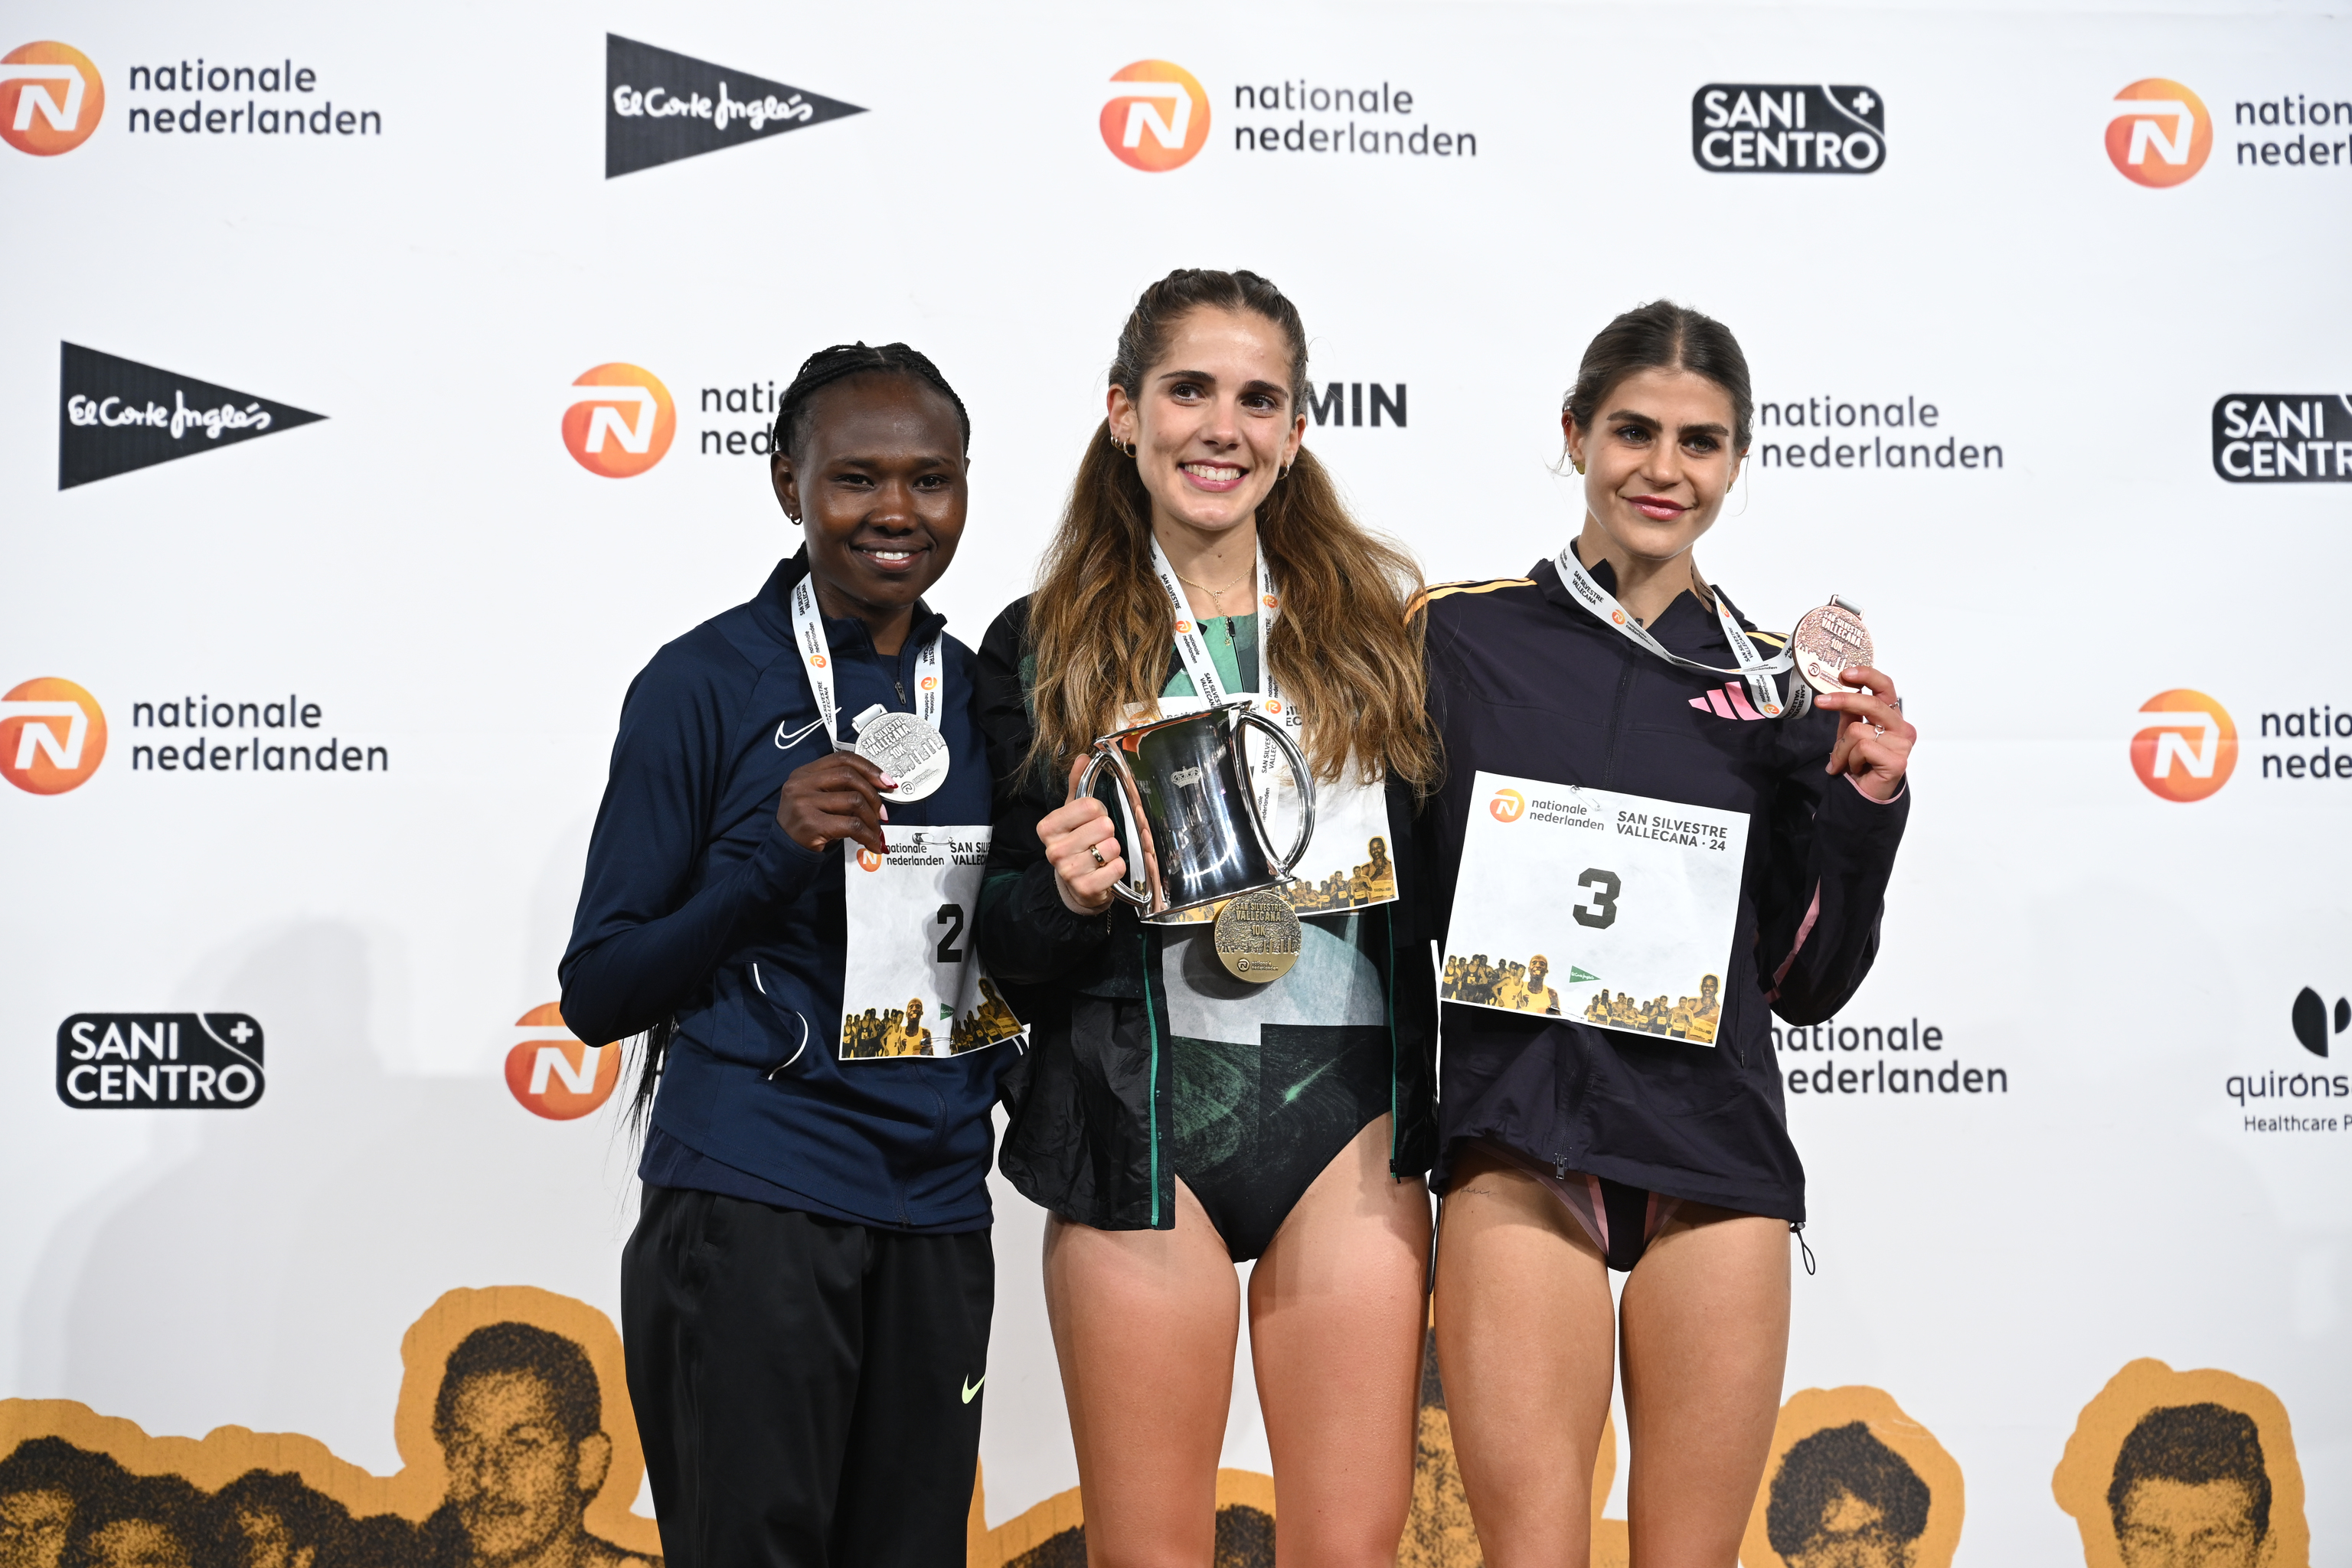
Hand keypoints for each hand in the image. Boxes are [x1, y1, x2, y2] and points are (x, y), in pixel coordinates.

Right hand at [776, 751, 894, 853]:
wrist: (784, 852)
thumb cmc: (807, 825)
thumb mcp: (818, 799)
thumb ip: (841, 789)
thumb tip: (880, 787)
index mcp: (805, 773)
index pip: (842, 759)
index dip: (869, 768)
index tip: (886, 782)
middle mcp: (801, 784)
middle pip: (850, 776)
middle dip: (873, 795)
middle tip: (882, 814)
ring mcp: (804, 803)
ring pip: (854, 801)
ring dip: (872, 819)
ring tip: (875, 832)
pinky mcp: (811, 824)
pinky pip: (852, 825)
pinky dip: (868, 836)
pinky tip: (871, 843)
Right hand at [1040, 757, 1132, 914]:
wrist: (1075, 885)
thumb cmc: (1076, 843)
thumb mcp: (1072, 814)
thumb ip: (1077, 784)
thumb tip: (1083, 757)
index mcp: (1048, 827)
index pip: (1089, 805)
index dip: (1098, 811)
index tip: (1093, 819)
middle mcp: (1054, 850)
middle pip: (1103, 826)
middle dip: (1108, 831)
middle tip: (1099, 839)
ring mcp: (1068, 871)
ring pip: (1111, 847)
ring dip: (1114, 850)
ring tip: (1103, 855)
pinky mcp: (1085, 888)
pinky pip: (1116, 868)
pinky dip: (1118, 868)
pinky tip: (1108, 869)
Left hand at [1816, 666, 1912, 802]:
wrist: (1863, 794)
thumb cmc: (1859, 762)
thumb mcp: (1849, 732)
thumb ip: (1850, 712)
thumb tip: (1839, 689)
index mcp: (1892, 717)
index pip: (1886, 687)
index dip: (1867, 676)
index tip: (1845, 674)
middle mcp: (1902, 728)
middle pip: (1871, 704)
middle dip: (1843, 701)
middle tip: (1821, 702)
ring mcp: (1902, 744)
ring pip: (1858, 730)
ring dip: (1842, 748)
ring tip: (1844, 761)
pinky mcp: (1898, 760)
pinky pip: (1862, 749)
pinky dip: (1849, 760)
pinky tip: (1856, 769)